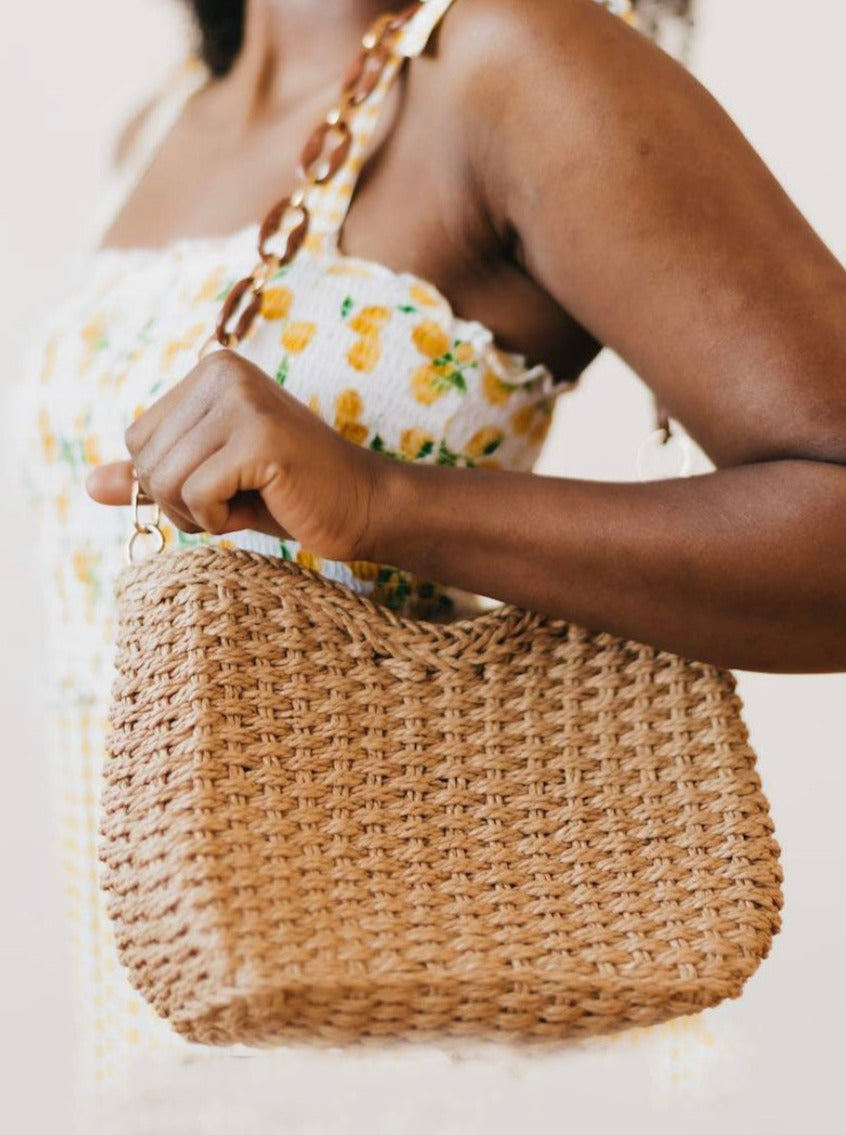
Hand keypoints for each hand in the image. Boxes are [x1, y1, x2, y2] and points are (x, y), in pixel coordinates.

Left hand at [84, 349, 381, 561]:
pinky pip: (195, 494)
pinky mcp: (259, 437)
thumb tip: (90, 484)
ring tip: (249, 501)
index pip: (138, 438)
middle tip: (239, 498)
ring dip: (200, 513)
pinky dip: (219, 518)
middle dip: (182, 501)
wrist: (362, 505)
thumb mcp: (212, 481)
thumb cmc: (288, 494)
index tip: (224, 483)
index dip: (169, 480)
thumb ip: (154, 476)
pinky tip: (264, 504)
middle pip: (146, 460)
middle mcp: (224, 373)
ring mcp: (243, 402)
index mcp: (211, 372)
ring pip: (165, 480)